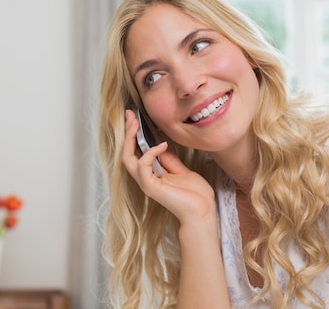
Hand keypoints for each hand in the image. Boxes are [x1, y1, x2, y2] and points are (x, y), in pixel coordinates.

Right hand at [122, 109, 215, 223]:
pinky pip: (143, 165)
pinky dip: (150, 153)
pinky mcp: (150, 187)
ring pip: (127, 158)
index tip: (134, 118)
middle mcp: (145, 179)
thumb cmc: (195, 195)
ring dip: (130, 139)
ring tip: (135, 124)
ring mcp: (146, 183)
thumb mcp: (182, 171)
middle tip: (130, 115)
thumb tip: (161, 146)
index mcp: (152, 175)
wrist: (203, 212)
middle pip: (126, 153)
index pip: (136, 152)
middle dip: (127, 133)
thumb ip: (169, 160)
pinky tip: (162, 145)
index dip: (133, 135)